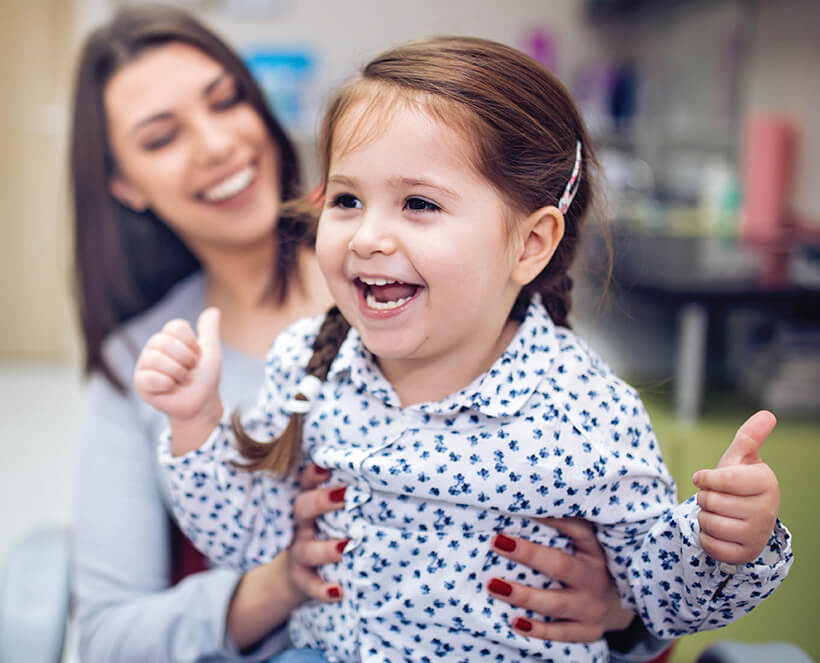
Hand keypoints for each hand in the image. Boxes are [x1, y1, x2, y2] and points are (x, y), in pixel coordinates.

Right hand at [133, 308, 223, 453]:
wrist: (202, 404)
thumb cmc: (204, 377)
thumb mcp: (210, 352)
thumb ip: (209, 331)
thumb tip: (214, 310)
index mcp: (168, 337)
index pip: (175, 327)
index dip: (191, 343)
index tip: (196, 356)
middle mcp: (153, 348)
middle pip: (165, 342)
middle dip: (186, 359)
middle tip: (190, 371)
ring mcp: (145, 364)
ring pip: (156, 358)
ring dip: (178, 373)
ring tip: (182, 381)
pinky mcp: (140, 382)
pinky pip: (151, 377)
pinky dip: (168, 384)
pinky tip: (171, 388)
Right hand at [286, 463, 348, 602]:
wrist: (295, 576)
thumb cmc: (326, 533)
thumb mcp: (333, 515)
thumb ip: (350, 500)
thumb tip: (391, 480)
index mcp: (310, 504)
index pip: (307, 483)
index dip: (314, 473)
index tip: (326, 466)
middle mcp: (302, 525)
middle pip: (303, 508)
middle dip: (321, 501)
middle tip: (344, 496)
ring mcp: (299, 552)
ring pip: (306, 549)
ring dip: (326, 549)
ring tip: (346, 547)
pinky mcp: (301, 579)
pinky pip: (309, 585)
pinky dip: (322, 589)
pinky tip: (338, 592)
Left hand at [487, 518, 634, 641]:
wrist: (621, 605)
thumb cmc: (591, 566)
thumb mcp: (587, 545)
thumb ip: (563, 529)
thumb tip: (519, 509)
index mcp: (595, 551)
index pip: (577, 530)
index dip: (552, 520)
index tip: (521, 508)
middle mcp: (595, 578)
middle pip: (560, 566)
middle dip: (528, 554)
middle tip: (497, 542)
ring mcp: (592, 607)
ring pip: (556, 604)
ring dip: (524, 595)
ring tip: (494, 585)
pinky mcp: (588, 630)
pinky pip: (561, 633)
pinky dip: (538, 629)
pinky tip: (515, 622)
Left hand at [692, 410, 779, 564]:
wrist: (744, 518)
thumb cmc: (738, 483)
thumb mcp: (740, 459)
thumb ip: (748, 437)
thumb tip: (767, 414)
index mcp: (766, 483)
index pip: (721, 480)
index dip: (705, 478)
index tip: (704, 478)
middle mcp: (766, 510)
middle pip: (710, 502)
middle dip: (704, 498)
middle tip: (716, 498)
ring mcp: (757, 534)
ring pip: (708, 523)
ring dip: (704, 517)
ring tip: (718, 513)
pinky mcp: (745, 554)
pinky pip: (709, 544)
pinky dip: (706, 538)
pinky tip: (719, 532)